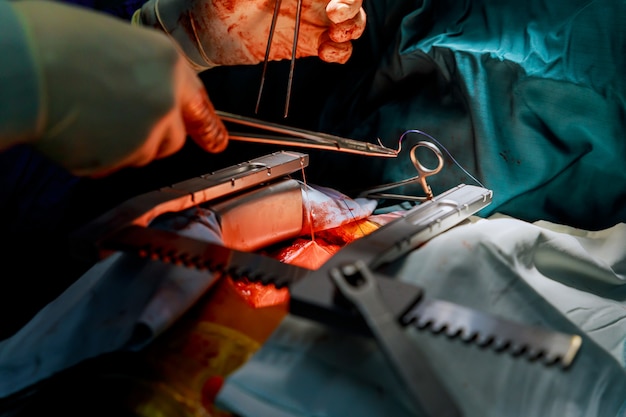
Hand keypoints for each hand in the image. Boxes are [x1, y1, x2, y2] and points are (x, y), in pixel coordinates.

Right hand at [12, 1, 227, 176]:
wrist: (22, 65)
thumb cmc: (55, 43)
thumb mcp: (117, 45)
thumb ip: (145, 77)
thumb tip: (149, 97)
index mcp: (169, 64)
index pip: (199, 105)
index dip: (206, 127)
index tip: (216, 144)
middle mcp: (167, 100)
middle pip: (172, 139)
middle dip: (149, 138)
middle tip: (112, 119)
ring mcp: (147, 133)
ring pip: (142, 155)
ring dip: (120, 147)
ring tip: (84, 116)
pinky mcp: (121, 159)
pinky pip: (112, 166)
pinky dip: (96, 157)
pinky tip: (74, 131)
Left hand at [134, 0, 366, 69]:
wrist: (202, 32)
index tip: (332, 0)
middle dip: (352, 5)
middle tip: (334, 14)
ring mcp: (312, 20)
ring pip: (351, 22)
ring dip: (352, 27)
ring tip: (334, 35)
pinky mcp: (309, 46)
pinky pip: (338, 50)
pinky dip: (341, 52)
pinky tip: (326, 52)